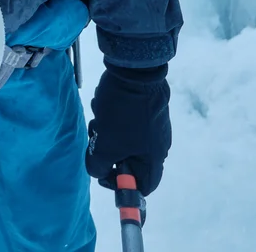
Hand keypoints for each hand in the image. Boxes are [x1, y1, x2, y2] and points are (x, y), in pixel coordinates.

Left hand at [86, 63, 170, 195]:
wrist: (134, 68)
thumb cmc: (122, 112)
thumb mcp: (106, 144)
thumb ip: (99, 166)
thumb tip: (98, 171)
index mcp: (155, 157)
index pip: (144, 186)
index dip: (122, 185)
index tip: (104, 172)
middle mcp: (158, 143)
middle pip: (130, 161)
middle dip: (109, 151)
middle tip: (98, 137)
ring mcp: (153, 124)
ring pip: (124, 140)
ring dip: (107, 131)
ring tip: (100, 116)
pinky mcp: (145, 108)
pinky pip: (125, 122)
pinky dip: (112, 117)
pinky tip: (104, 104)